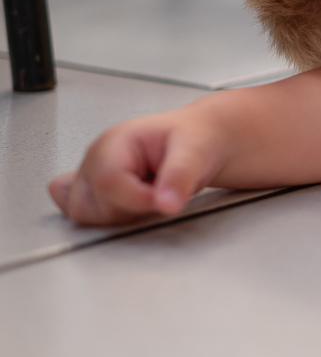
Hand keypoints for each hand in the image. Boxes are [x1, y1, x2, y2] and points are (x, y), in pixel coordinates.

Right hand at [48, 109, 226, 225]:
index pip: (106, 182)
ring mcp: (92, 175)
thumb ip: (180, 176)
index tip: (164, 199)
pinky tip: (132, 203)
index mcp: (115, 142)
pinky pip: (82, 213)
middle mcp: (97, 159)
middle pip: (89, 204)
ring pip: (85, 214)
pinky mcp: (96, 191)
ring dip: (120, 215)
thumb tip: (167, 204)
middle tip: (158, 193)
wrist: (201, 138)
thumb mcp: (196, 151)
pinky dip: (106, 218)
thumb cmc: (195, 138)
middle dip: (127, 210)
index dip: (136, 199)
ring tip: (149, 195)